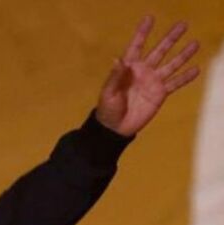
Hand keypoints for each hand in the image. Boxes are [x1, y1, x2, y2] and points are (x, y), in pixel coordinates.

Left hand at [96, 16, 199, 135]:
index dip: (142, 32)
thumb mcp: (109, 92)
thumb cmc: (108, 108)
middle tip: (182, 24)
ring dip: (183, 55)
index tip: (150, 18)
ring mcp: (153, 81)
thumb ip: (116, 77)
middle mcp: (143, 71)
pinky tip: (196, 70)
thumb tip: (118, 60)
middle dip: (170, 38)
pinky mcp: (160, 94)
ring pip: (171, 65)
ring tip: (195, 43)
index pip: (136, 46)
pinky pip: (175, 84)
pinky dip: (185, 78)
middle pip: (159, 51)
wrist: (116, 127)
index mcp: (128, 68)